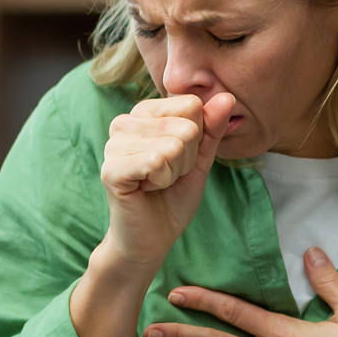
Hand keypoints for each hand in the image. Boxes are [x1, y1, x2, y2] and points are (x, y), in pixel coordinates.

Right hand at [99, 92, 235, 270]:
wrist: (151, 238)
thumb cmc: (173, 196)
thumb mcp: (200, 159)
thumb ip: (212, 128)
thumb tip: (226, 97)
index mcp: (144, 113)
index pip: (191, 105)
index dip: (196, 139)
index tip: (178, 160)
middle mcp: (124, 122)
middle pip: (186, 126)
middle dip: (186, 159)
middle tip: (167, 176)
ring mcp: (113, 144)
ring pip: (173, 146)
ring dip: (173, 173)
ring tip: (156, 183)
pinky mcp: (110, 168)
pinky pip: (156, 161)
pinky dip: (161, 181)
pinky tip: (146, 189)